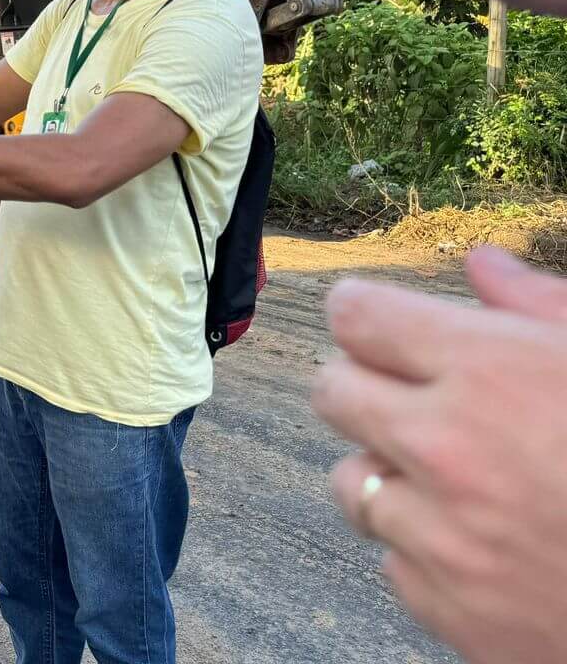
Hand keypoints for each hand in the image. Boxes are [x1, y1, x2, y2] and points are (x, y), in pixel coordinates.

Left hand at [311, 247, 566, 662]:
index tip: (386, 325)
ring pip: (353, 481)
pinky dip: (428, 553)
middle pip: (332, 390)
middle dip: (365, 384)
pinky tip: (491, 546)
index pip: (357, 315)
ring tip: (466, 479)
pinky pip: (394, 562)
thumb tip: (483, 265)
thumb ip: (544, 308)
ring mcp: (444, 538)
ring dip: (395, 474)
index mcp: (492, 374)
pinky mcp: (451, 611)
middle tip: (414, 395)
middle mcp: (449, 450)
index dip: (371, 315)